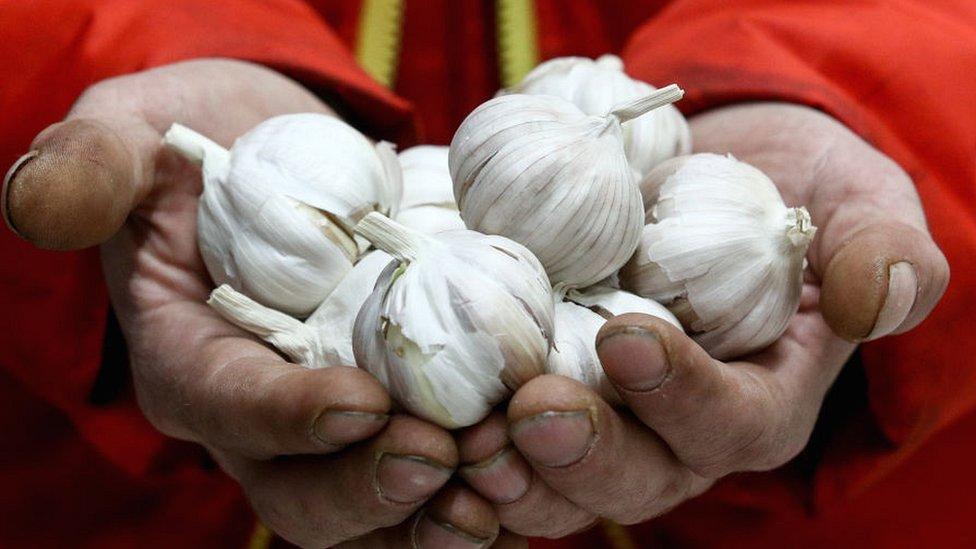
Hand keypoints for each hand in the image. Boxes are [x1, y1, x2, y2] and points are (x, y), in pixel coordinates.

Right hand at [2, 59, 506, 547]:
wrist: (277, 159)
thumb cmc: (200, 149)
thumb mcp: (135, 137)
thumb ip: (93, 167)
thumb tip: (43, 206)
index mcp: (189, 362)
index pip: (227, 408)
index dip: (288, 418)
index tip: (360, 403)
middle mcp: (261, 416)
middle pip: (303, 493)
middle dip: (373, 487)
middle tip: (445, 457)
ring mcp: (334, 423)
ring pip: (376, 507)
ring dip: (441, 508)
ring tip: (503, 482)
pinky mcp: (397, 408)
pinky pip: (435, 474)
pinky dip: (482, 479)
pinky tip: (531, 463)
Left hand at [456, 102, 949, 536]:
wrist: (705, 191)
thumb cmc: (786, 200)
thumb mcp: (853, 205)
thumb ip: (877, 247)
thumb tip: (876, 298)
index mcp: (761, 403)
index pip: (731, 425)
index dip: (682, 394)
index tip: (629, 334)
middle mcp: (680, 438)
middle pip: (638, 477)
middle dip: (583, 453)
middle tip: (530, 410)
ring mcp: (609, 430)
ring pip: (562, 489)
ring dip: (513, 475)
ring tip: (467, 442)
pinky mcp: (548, 406)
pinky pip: (508, 460)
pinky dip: (470, 460)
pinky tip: (428, 436)